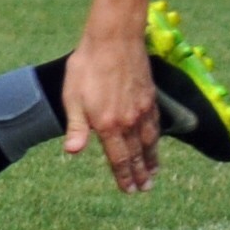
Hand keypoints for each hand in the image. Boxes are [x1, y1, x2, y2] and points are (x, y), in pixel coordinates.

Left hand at [63, 21, 161, 191]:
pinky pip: (156, 124)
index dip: (124, 177)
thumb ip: (76, 127)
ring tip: (154, 173)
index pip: (119, 159)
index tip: (129, 190)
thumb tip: (72, 153)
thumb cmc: (87, 67)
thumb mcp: (72, 98)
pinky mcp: (149, 97)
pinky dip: (158, 139)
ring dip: (152, 160)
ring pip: (150, 141)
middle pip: (137, 154)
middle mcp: (129, 121)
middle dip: (140, 174)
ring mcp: (142, 109)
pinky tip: (157, 143)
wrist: (114, 39)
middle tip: (145, 189)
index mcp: (108, 125)